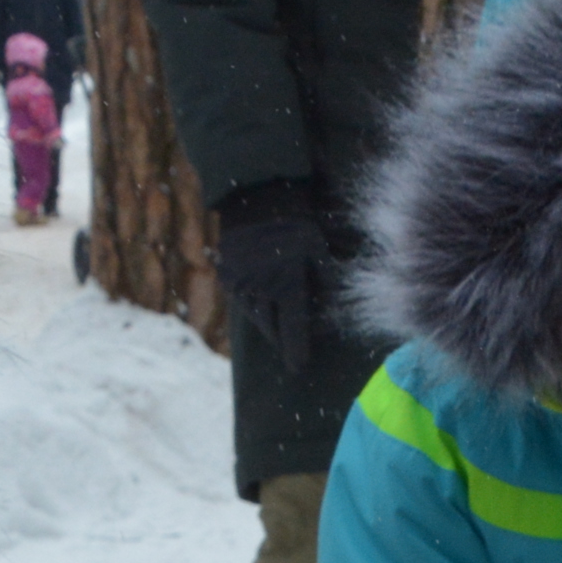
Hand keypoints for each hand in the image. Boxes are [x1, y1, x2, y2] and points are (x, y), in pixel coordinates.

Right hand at [213, 197, 330, 366]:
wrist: (256, 196)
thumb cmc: (295, 220)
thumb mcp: (318, 247)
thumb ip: (325, 276)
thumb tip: (333, 303)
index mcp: (287, 284)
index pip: (293, 328)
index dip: (296, 349)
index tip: (298, 366)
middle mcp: (261, 289)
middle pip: (271, 327)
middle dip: (281, 340)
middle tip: (288, 352)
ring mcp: (241, 282)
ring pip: (254, 315)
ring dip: (266, 326)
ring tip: (275, 333)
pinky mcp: (228, 274)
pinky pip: (241, 300)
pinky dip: (252, 307)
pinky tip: (260, 310)